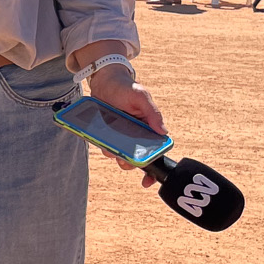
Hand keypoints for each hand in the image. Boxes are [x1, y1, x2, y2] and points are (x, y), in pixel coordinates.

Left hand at [87, 66, 165, 187]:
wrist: (105, 81)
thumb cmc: (128, 88)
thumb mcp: (142, 97)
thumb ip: (153, 113)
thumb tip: (163, 131)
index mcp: (149, 129)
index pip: (155, 152)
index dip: (152, 171)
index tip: (147, 182)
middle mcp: (136, 135)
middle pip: (135, 159)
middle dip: (129, 163)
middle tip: (123, 160)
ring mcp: (120, 136)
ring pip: (118, 154)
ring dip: (114, 154)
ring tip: (110, 146)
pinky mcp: (106, 133)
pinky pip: (104, 145)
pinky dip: (102, 145)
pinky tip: (100, 138)